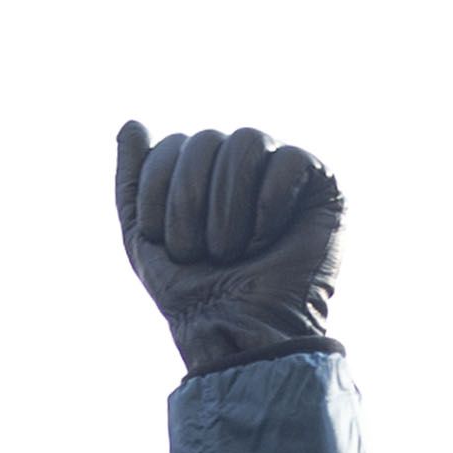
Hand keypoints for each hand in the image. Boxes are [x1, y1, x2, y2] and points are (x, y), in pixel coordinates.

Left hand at [113, 122, 342, 376]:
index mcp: (199, 174)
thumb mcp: (141, 236)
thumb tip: (131, 124)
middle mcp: (240, 166)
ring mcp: (280, 172)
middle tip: (198, 251)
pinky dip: (268, 204)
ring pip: (247, 141)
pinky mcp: (322, 186)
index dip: (158, 191)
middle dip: (189, 202)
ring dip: (226, 206)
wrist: (234, 328)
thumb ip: (133, 180)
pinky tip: (266, 240)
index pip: (171, 145)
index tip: (164, 242)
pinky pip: (290, 159)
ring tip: (230, 250)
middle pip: (206, 139)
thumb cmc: (188, 291)